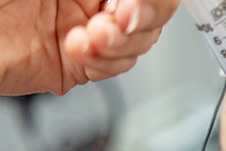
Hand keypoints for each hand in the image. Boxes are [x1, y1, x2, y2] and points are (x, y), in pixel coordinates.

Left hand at [0, 0, 179, 97]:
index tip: (136, 0)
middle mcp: (90, 0)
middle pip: (153, 13)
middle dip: (143, 16)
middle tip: (122, 15)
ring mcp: (84, 31)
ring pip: (138, 43)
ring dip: (122, 41)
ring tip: (92, 33)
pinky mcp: (72, 66)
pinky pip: (112, 69)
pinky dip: (103, 60)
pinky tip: (77, 47)